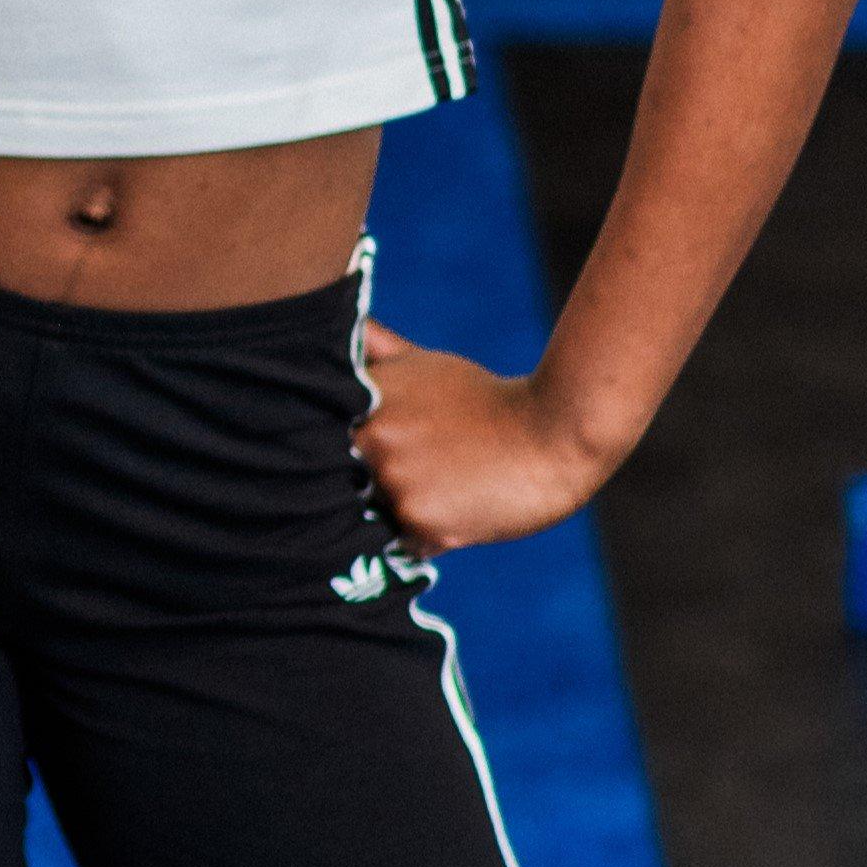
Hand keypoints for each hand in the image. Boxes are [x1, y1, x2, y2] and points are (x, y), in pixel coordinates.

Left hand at [353, 321, 625, 554]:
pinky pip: (402, 543)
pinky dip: (421, 537)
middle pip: (340, 481)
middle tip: (410, 478)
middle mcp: (370, 441)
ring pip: (370, 515)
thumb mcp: (423, 363)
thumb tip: (340, 322)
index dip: (326, 449)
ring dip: (392, 513)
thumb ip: (376, 349)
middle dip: (361, 484)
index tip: (349, 454)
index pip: (312, 434)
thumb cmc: (484, 398)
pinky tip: (453, 511)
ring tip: (436, 495)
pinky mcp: (421, 523)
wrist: (553, 430)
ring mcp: (393, 484)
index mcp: (363, 400)